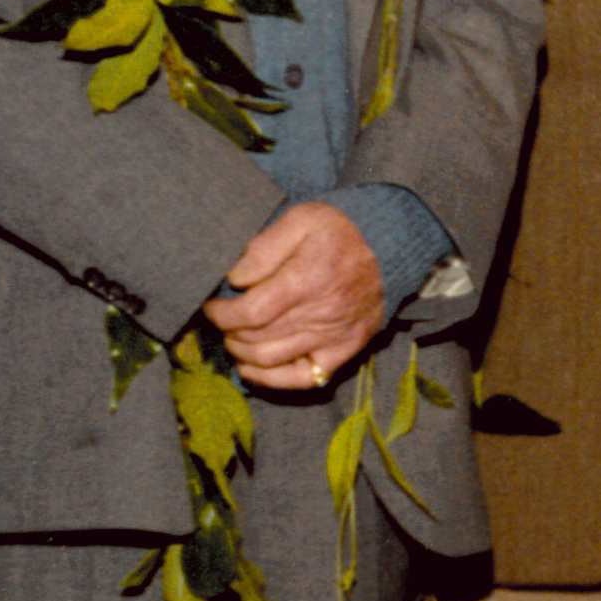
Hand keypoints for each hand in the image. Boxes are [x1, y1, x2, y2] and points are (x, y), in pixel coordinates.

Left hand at [204, 201, 386, 392]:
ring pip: (272, 360)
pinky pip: (302, 379)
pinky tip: (250, 368)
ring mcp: (333, 338)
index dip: (222, 315)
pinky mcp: (343, 352)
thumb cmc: (340, 232)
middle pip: (257, 338)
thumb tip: (236, 279)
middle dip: (229, 331)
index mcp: (306, 280)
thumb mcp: (302, 219)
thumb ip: (264, 247)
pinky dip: (271, 380)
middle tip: (223, 319)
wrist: (388, 250)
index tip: (212, 306)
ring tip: (234, 337)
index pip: (251, 313)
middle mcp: (320, 315)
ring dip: (243, 353)